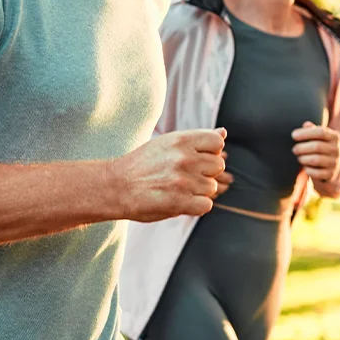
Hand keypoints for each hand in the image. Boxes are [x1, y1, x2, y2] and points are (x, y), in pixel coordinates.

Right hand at [115, 128, 232, 221]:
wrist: (116, 186)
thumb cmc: (142, 164)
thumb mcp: (167, 143)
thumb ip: (197, 139)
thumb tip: (223, 133)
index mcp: (181, 140)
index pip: (217, 143)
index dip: (210, 153)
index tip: (197, 158)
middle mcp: (184, 158)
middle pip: (218, 166)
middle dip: (205, 173)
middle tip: (185, 176)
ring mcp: (183, 181)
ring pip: (211, 187)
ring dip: (198, 191)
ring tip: (177, 189)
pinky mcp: (180, 202)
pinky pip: (206, 205)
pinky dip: (196, 206)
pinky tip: (180, 201)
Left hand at [291, 121, 339, 197]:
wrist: (332, 165)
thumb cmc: (320, 146)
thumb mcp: (318, 137)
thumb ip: (312, 130)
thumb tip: (306, 125)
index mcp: (334, 137)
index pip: (321, 132)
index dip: (305, 133)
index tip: (293, 135)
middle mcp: (337, 149)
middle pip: (317, 146)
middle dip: (302, 148)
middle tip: (294, 149)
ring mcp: (335, 163)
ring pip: (316, 160)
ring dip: (303, 159)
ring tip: (299, 158)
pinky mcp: (331, 174)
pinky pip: (316, 173)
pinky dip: (307, 170)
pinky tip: (305, 167)